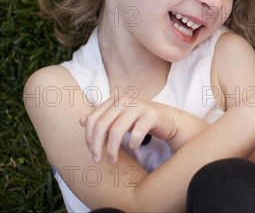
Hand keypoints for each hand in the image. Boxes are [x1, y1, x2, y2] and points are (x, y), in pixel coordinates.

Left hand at [79, 95, 205, 163]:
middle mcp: (125, 100)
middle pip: (101, 125)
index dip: (88, 137)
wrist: (168, 120)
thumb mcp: (119, 118)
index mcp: (115, 100)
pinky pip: (135, 134)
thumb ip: (102, 119)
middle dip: (96, 146)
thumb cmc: (140, 120)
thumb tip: (81, 120)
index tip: (91, 151)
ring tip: (112, 160)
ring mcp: (138, 106)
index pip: (92, 119)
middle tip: (97, 160)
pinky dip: (132, 144)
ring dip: (112, 150)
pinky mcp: (151, 115)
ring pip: (116, 131)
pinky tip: (134, 147)